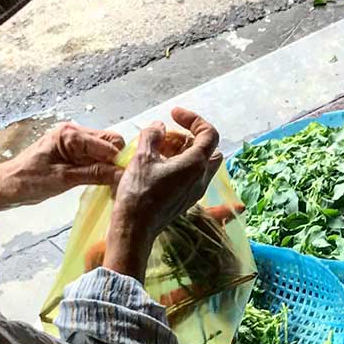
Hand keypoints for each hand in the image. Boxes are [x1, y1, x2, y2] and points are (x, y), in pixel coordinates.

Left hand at [0, 122, 125, 204]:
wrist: (6, 186)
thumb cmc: (28, 181)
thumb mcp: (64, 179)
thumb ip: (94, 174)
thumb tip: (122, 174)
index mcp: (70, 134)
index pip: (108, 143)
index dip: (120, 161)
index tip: (128, 179)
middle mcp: (74, 133)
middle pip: (110, 142)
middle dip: (117, 161)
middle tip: (120, 182)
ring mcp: (73, 142)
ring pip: (105, 150)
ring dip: (110, 165)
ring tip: (112, 184)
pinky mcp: (72, 153)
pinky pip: (95, 157)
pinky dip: (101, 168)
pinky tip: (102, 181)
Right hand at [105, 108, 221, 277]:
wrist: (135, 229)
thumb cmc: (139, 193)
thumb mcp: (142, 157)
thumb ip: (152, 136)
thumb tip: (158, 126)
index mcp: (196, 165)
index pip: (209, 133)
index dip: (193, 119)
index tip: (174, 114)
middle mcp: (201, 178)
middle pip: (207, 149)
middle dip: (188, 137)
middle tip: (166, 137)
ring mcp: (195, 191)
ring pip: (198, 163)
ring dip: (181, 151)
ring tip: (156, 150)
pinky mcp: (185, 200)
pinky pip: (189, 176)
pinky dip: (177, 165)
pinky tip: (155, 165)